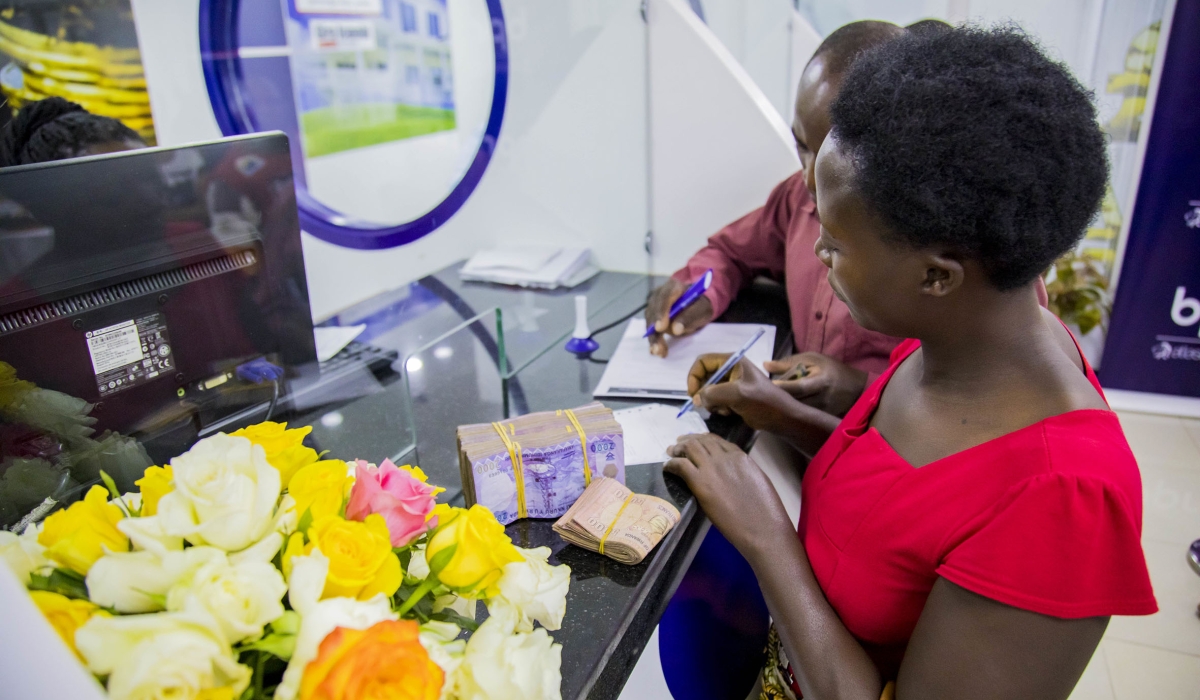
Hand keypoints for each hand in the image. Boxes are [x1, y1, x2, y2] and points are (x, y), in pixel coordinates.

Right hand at [645, 278, 713, 356]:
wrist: (695, 305)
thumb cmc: (700, 305)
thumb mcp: (702, 309)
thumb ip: (690, 316)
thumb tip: (676, 329)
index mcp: (674, 286)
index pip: (665, 296)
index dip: (662, 312)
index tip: (661, 328)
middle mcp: (660, 293)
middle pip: (654, 310)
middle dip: (655, 329)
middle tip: (658, 345)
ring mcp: (654, 305)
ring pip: (650, 320)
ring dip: (653, 337)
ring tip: (658, 351)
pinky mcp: (652, 316)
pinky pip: (650, 328)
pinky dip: (653, 339)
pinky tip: (655, 350)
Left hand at [665, 433, 793, 554]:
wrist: (763, 528)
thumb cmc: (766, 512)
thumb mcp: (758, 481)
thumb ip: (742, 472)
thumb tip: (732, 474)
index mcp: (741, 457)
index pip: (718, 441)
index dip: (704, 439)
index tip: (697, 441)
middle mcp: (725, 457)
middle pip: (701, 441)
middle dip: (688, 440)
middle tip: (679, 444)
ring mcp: (712, 468)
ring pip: (689, 448)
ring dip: (678, 449)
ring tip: (671, 452)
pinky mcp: (700, 483)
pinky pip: (680, 466)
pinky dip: (671, 464)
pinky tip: (667, 467)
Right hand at [687, 354, 801, 433]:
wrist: (782, 418)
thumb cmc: (763, 403)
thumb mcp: (737, 395)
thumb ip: (713, 393)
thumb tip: (698, 399)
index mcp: (732, 361)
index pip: (702, 362)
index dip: (694, 376)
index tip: (693, 394)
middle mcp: (731, 369)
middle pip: (704, 376)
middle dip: (703, 392)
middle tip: (706, 406)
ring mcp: (733, 383)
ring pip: (709, 390)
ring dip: (711, 402)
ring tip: (723, 410)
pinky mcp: (734, 396)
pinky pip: (717, 399)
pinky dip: (718, 407)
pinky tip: (729, 413)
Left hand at [763, 352, 867, 416]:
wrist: (855, 388)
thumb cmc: (831, 369)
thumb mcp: (813, 359)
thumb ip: (790, 363)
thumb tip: (766, 365)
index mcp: (821, 381)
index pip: (800, 386)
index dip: (784, 387)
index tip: (768, 386)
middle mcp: (822, 399)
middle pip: (795, 402)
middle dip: (777, 399)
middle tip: (758, 395)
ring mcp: (822, 412)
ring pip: (796, 412)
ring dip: (780, 407)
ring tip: (764, 402)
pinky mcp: (820, 419)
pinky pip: (800, 417)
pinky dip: (788, 413)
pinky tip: (776, 410)